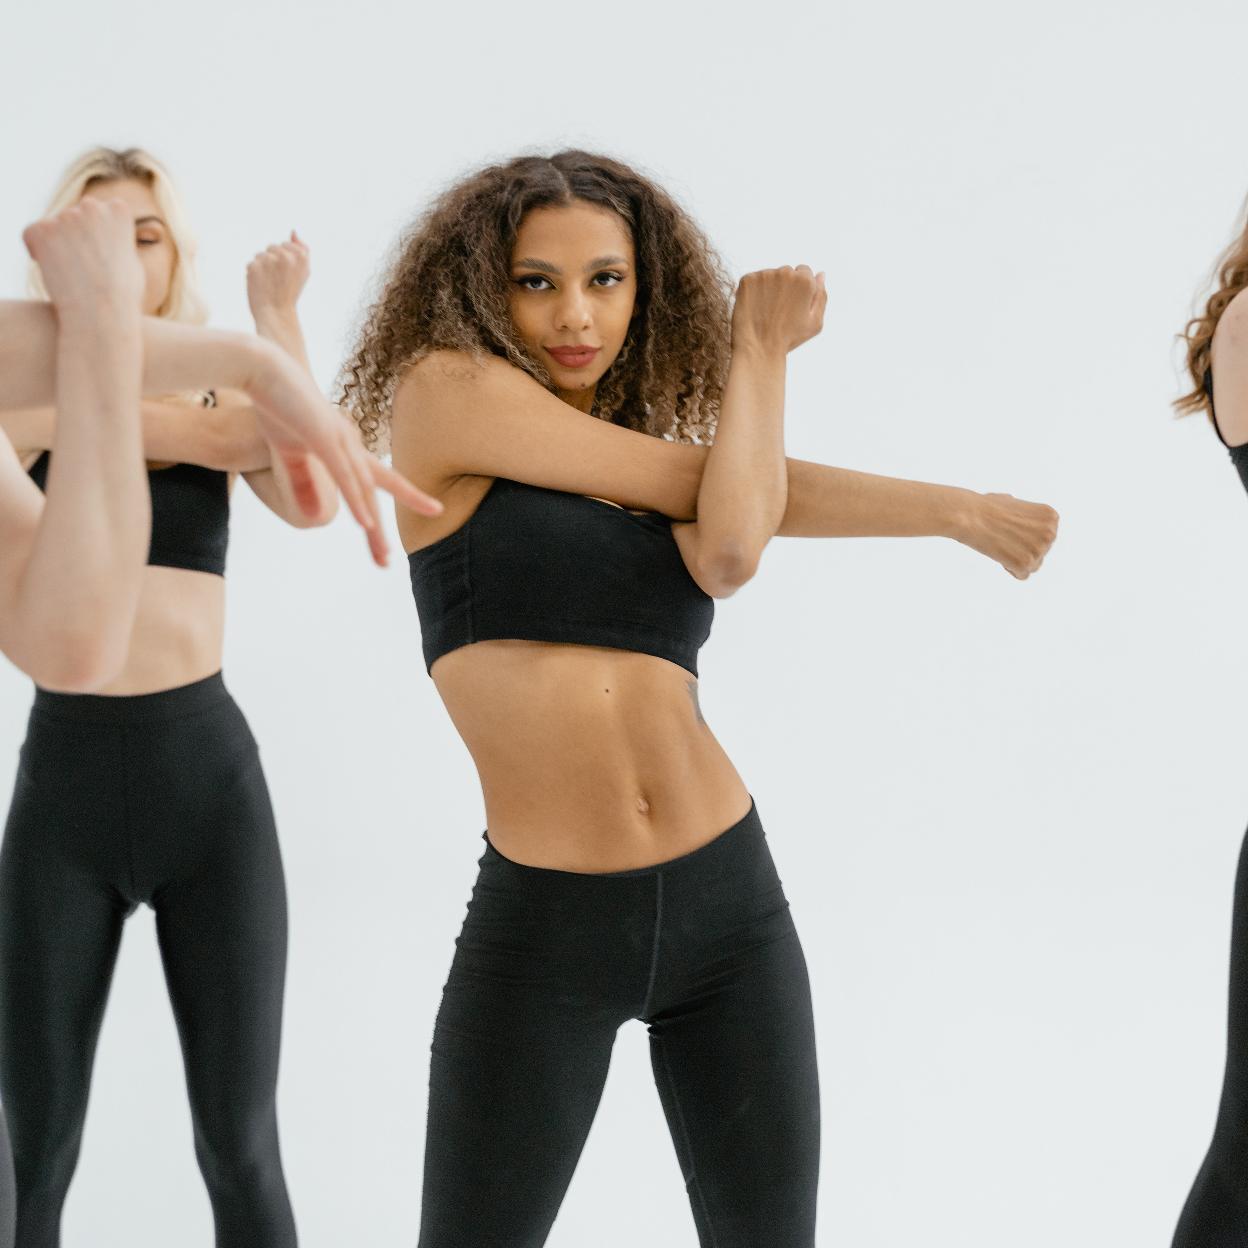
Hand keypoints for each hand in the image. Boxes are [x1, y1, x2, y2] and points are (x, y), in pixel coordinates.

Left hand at [22, 198, 143, 320]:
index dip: (103, 232)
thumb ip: (115, 240)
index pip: (106, 210)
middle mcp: (91, 207)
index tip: (103, 252)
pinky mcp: (41, 230)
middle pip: (79, 214)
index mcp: (119, 211)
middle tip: (83, 262)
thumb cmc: (123, 294)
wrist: (101, 313)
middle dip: (78, 232)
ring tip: (71, 272)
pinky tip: (52, 270)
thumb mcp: (131, 260)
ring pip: (56, 226)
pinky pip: (33, 234)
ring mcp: (64, 217)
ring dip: (59, 243)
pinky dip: (38, 250)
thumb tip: (103, 236)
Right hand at [244, 342, 442, 564]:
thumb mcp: (290, 454)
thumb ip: (305, 484)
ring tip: (382, 554)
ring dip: (372, 524)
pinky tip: (366, 523)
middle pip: (373, 493)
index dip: (407, 496)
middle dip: (378, 531)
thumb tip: (318, 517)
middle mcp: (351, 444)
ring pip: (362, 490)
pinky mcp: (323, 436)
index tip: (434, 511)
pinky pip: (344, 475)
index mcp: (347, 446)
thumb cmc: (277, 406)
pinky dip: (356, 500)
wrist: (260, 368)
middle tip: (386, 563)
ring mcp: (340, 439)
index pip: (379, 480)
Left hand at [246, 231, 309, 320]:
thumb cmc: (291, 292)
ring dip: (262, 267)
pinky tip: (261, 286)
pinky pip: (251, 264)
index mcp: (301, 256)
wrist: (277, 314)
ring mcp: (268, 261)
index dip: (286, 260)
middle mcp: (285, 256)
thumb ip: (302, 249)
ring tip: (269, 284)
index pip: (287, 245)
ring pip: (261, 255)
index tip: (289, 275)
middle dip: (273, 261)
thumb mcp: (304, 271)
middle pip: (272, 247)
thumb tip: (293, 231)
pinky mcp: (253, 266)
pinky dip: (254, 274)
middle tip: (279, 281)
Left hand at [730, 265, 826, 357]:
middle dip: (784, 287)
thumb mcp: (815, 322)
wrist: (758, 349)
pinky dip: (752, 292)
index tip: (792, 306)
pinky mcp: (747, 280)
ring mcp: (765, 275)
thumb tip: (820, 274)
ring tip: (766, 312)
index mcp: (805, 280)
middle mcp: (785, 272)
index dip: (799, 290)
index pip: (804, 272)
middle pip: (786, 272)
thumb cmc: (789, 339)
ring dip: (768, 288)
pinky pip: (752, 281)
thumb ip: (821, 295)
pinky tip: (754, 309)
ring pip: (769, 276)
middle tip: (778, 312)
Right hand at [955, 492, 1058, 578]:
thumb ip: (1026, 514)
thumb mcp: (1015, 503)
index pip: (1045, 538)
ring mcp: (1039, 549)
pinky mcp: (1025, 563)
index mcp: (1051, 517)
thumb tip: (1015, 510)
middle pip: (1041, 553)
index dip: (1024, 536)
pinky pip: (1022, 575)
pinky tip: (1000, 554)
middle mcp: (1050, 533)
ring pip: (1032, 566)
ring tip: (1001, 544)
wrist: (969, 515)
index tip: (1009, 528)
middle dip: (1022, 549)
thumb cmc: (985, 507)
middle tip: (1003, 537)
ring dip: (1015, 559)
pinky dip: (1009, 568)